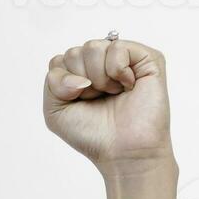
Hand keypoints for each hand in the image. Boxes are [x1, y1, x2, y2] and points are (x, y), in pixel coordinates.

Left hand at [43, 37, 172, 172]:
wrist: (122, 151)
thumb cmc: (93, 134)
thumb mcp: (56, 112)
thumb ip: (52, 83)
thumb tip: (78, 74)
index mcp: (80, 73)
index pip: (59, 61)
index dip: (64, 84)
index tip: (79, 102)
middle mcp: (101, 62)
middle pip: (74, 53)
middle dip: (81, 81)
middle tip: (98, 99)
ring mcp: (123, 58)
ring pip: (93, 47)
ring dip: (99, 78)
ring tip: (113, 93)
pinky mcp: (146, 58)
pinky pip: (117, 48)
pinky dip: (117, 71)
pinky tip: (127, 86)